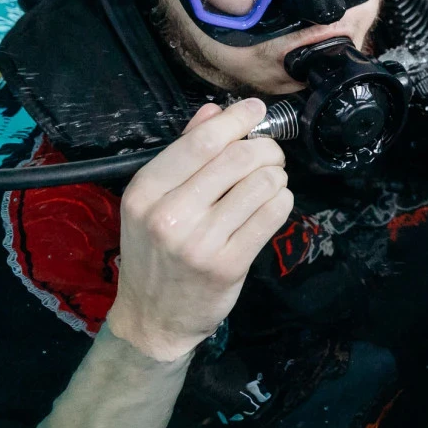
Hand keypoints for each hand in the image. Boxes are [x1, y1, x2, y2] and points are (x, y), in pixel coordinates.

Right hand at [103, 100, 293, 362]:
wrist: (153, 317)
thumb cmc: (155, 252)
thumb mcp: (152, 201)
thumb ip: (181, 153)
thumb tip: (213, 111)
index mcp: (146, 190)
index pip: (202, 141)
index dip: (237, 119)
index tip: (257, 110)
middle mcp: (170, 215)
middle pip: (238, 158)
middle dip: (265, 148)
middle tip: (270, 155)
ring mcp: (200, 243)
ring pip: (262, 183)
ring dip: (276, 175)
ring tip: (270, 182)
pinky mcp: (228, 265)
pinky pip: (272, 215)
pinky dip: (282, 200)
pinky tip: (274, 202)